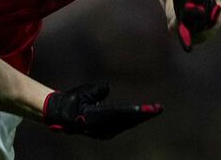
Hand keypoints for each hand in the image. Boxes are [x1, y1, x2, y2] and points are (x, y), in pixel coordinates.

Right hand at [43, 82, 162, 138]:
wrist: (62, 116)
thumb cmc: (72, 101)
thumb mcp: (83, 92)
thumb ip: (96, 90)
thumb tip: (107, 87)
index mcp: (95, 117)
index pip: (119, 113)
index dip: (134, 110)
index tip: (147, 109)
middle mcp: (102, 128)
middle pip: (127, 120)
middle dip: (143, 114)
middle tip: (158, 109)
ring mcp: (104, 132)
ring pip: (126, 124)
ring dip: (140, 118)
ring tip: (153, 111)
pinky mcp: (106, 133)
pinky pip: (123, 126)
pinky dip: (132, 120)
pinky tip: (140, 116)